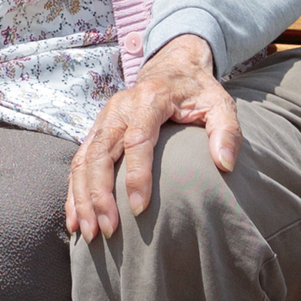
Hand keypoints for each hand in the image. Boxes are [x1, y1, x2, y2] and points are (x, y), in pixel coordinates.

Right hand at [67, 35, 239, 237]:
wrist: (171, 68)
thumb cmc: (198, 92)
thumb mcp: (220, 104)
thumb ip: (227, 131)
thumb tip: (225, 164)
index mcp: (149, 100)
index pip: (137, 140)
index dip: (136, 175)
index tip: (139, 209)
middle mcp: (119, 108)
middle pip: (100, 153)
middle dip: (99, 195)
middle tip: (107, 230)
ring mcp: (103, 119)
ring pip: (83, 160)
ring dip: (82, 198)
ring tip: (89, 233)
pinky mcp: (96, 130)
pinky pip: (79, 162)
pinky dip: (73, 192)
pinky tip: (74, 219)